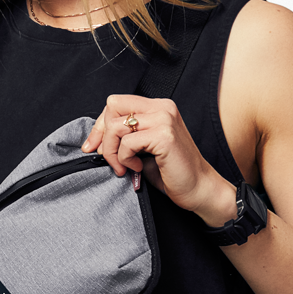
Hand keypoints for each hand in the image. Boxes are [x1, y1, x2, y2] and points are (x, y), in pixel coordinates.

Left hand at [82, 95, 237, 226]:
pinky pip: (127, 143)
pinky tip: (137, 168)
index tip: (92, 146)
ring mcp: (165, 119)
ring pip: (116, 126)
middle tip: (108, 158)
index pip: (116, 103)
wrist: (200, 189)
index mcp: (158, 107)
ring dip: (112, 151)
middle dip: (102, 135)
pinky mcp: (164, 136)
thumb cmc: (173, 173)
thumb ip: (125, 137)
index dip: (100, 125)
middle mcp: (163, 108)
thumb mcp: (144, 149)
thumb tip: (96, 140)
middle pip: (113, 106)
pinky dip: (125, 159)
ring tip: (123, 167)